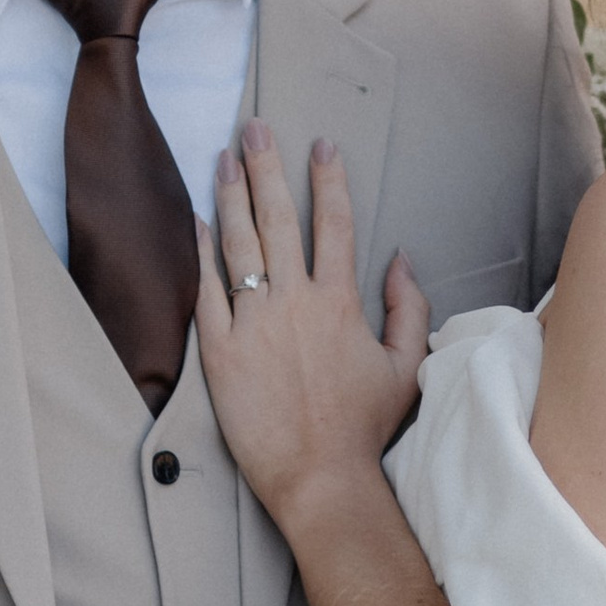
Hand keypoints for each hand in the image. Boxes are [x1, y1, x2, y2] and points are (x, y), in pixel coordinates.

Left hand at [196, 123, 429, 527]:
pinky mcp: (219, 350)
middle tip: (255, 127)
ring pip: (238, 244)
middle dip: (267, 166)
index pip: (335, 224)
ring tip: (223, 157)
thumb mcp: (406, 367)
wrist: (319, 478)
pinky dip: (200, 251)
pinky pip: (206, 289)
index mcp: (341, 303)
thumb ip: (409, 308)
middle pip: (279, 219)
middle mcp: (295, 302)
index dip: (328, 179)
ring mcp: (253, 324)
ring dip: (230, 195)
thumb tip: (400, 259)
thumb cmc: (364, 428)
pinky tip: (196, 219)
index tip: (321, 145)